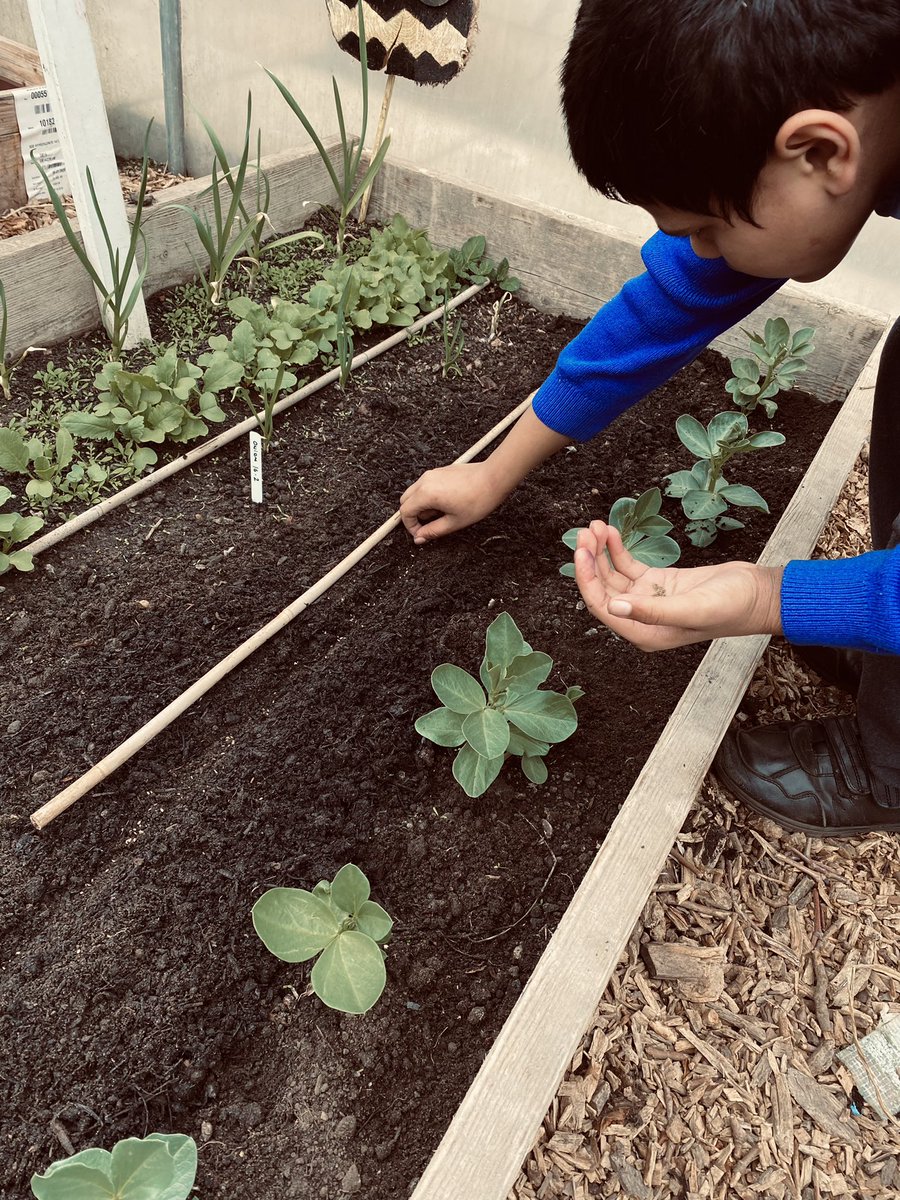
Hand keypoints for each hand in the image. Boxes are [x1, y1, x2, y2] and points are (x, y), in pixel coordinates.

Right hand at [400, 461, 509, 543]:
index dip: (410, 526)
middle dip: (413, 515)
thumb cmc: (478, 499)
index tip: (421, 533)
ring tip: (441, 513)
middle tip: (428, 525)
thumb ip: (433, 531)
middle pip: (405, 500)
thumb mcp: (454, 522)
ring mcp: (432, 474)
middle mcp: (425, 481)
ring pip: (415, 492)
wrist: (493, 479)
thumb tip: (420, 538)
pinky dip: (428, 496)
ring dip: (421, 505)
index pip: (405, 512)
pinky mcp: (440, 471)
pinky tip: (446, 503)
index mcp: (426, 494)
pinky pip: (425, 485)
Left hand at [574, 521, 782, 649]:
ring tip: (595, 526)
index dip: (587, 579)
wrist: (759, 593)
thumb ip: (652, 611)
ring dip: (601, 552)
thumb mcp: (692, 608)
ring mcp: (649, 600)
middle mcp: (642, 619)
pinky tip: (611, 532)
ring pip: (613, 575)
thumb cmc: (732, 607)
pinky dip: (618, 549)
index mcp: (645, 633)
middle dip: (591, 560)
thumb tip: (614, 607)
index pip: (602, 607)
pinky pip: (629, 566)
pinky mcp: (658, 583)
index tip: (581, 552)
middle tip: (586, 532)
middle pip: (603, 589)